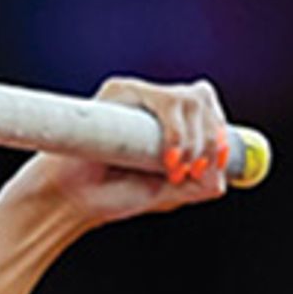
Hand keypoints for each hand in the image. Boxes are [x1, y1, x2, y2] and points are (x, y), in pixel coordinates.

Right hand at [11, 75, 232, 227]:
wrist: (72, 201)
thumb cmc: (113, 196)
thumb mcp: (167, 194)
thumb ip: (198, 186)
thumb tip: (220, 176)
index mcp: (170, 123)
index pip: (208, 110)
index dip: (220, 133)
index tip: (216, 162)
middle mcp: (155, 105)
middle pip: (203, 99)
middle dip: (210, 139)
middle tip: (192, 171)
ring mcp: (138, 96)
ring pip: (190, 98)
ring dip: (195, 139)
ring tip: (174, 168)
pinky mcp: (119, 93)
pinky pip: (165, 100)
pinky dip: (176, 130)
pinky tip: (168, 157)